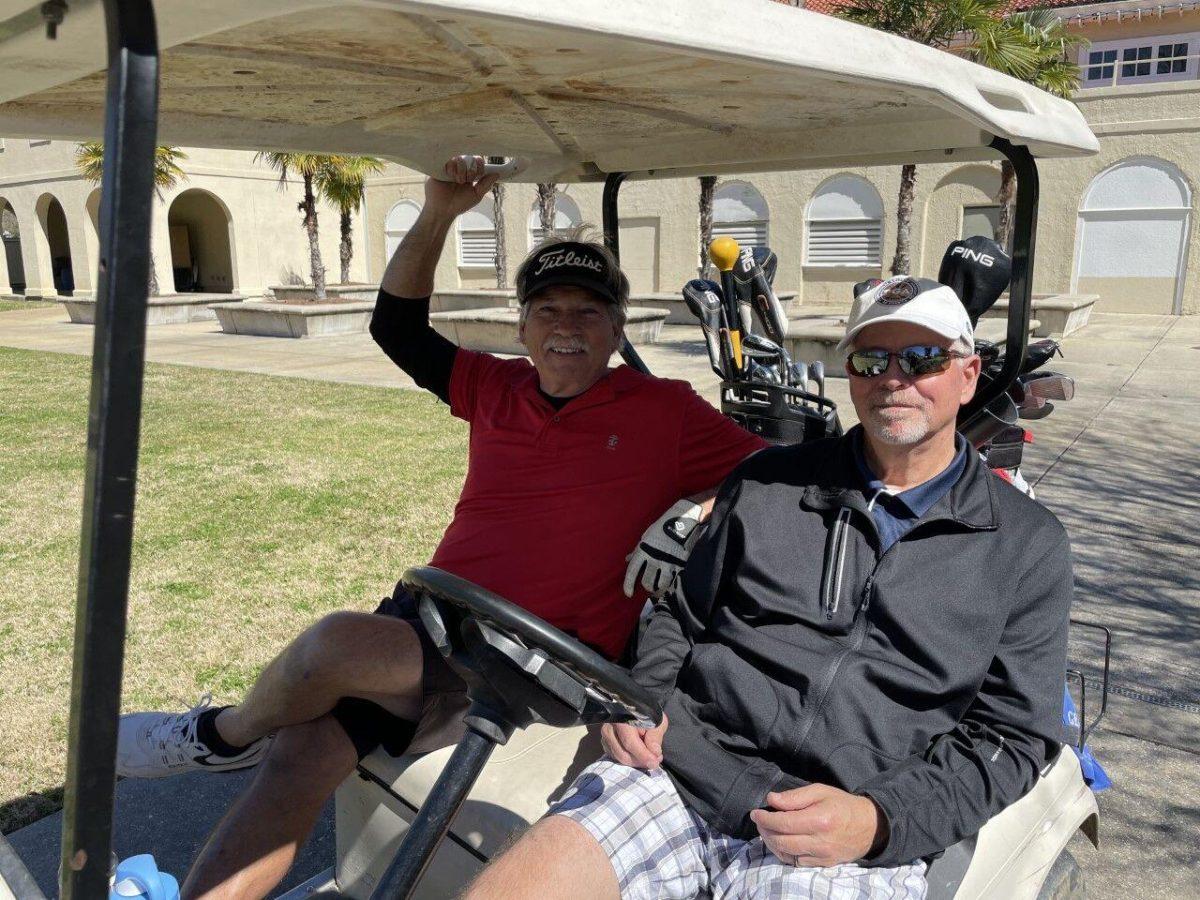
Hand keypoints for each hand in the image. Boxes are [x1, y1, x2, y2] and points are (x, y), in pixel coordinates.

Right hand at [423, 155, 500, 218]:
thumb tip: (497, 174)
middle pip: (471, 158)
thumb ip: (486, 185)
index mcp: (470, 173)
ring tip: (456, 181)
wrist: (443, 210)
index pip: (478, 161)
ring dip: (461, 171)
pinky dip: (451, 168)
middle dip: (470, 171)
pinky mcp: (440, 166)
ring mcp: (451, 166)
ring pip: (460, 158)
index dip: (480, 166)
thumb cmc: (459, 204)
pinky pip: (449, 160)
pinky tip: (448, 176)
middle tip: (465, 181)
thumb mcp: (476, 195)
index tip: (477, 176)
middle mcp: (461, 168)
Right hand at [600, 714, 667, 769]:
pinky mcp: (605, 743)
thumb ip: (655, 736)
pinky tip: (639, 755)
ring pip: (619, 758)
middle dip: (640, 761)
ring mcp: (605, 736)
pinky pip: (616, 758)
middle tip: (655, 760)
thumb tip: (654, 752)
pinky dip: (629, 760)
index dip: (643, 755)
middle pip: (623, 754)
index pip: (629, 742)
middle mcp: (609, 727)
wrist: (634, 709)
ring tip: (649, 756)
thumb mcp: (656, 721)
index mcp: (621, 718)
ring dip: (635, 762)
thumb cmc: (647, 715)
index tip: (655, 762)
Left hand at [623, 499, 704, 597]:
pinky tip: (668, 584)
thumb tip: (627, 559)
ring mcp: (667, 562)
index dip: (628, 585)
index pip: (632, 571)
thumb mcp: (646, 537)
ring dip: (659, 588)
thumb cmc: (661, 528)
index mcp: (642, 550)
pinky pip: (673, 579)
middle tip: (649, 588)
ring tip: (659, 588)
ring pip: (661, 584)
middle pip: (647, 582)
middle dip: (647, 587)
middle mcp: (653, 558)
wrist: (682, 521)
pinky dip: (670, 584)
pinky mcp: (679, 564)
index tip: (629, 594)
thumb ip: (637, 551)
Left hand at [749, 784, 884, 867]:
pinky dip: (784, 853)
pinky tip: (781, 842)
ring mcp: (822, 856)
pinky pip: (796, 863)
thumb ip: (795, 796)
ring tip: (767, 831)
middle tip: (759, 821)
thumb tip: (771, 800)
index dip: (765, 819)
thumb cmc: (842, 804)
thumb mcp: (820, 791)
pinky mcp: (823, 864)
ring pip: (786, 854)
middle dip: (764, 831)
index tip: (755, 813)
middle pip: (781, 841)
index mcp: (819, 820)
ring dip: (771, 843)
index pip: (783, 823)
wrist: (869, 826)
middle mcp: (820, 841)